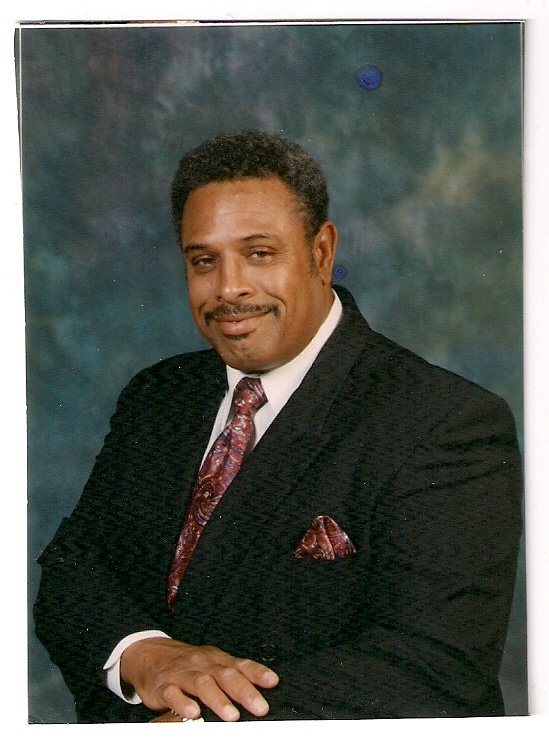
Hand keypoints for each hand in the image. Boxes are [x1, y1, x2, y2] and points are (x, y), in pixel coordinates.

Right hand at [120, 637, 278, 720]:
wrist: (149, 654)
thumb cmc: (188, 663)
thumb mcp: (212, 664)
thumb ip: (235, 675)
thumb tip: (264, 687)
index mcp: (216, 659)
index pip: (240, 665)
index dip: (257, 673)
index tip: (272, 682)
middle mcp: (202, 664)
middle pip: (225, 675)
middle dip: (244, 692)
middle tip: (259, 707)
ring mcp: (182, 674)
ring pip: (202, 684)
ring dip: (218, 699)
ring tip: (232, 715)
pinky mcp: (163, 686)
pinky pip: (173, 694)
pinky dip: (183, 703)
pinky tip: (193, 712)